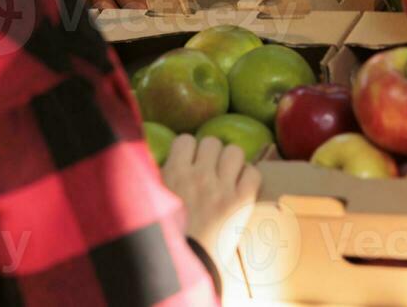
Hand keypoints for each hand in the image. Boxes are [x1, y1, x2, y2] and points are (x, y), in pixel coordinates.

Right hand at [161, 133, 261, 261]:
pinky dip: (249, 177)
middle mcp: (199, 175)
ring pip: (234, 151)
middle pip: (211, 142)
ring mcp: (222, 187)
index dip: (188, 150)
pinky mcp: (242, 202)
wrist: (186, 267)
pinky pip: (253, 173)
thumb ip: (159, 181)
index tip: (189, 163)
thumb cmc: (165, 237)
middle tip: (210, 171)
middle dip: (211, 154)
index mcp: (174, 173)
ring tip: (228, 177)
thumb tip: (166, 166)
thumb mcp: (153, 201)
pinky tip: (242, 189)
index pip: (185, 140)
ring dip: (231, 162)